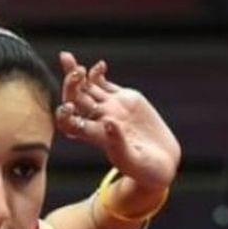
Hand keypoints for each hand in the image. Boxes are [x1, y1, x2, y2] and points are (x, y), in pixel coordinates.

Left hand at [55, 52, 180, 191]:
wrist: (162, 162)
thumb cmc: (145, 170)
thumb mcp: (133, 160)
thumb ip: (119, 143)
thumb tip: (108, 122)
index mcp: (96, 137)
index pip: (71, 124)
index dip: (65, 114)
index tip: (69, 107)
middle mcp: (99, 120)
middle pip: (74, 100)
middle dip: (70, 85)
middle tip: (75, 73)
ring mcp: (110, 107)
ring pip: (86, 87)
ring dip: (75, 72)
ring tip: (67, 58)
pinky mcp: (124, 99)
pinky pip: (104, 83)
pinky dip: (98, 73)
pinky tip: (100, 66)